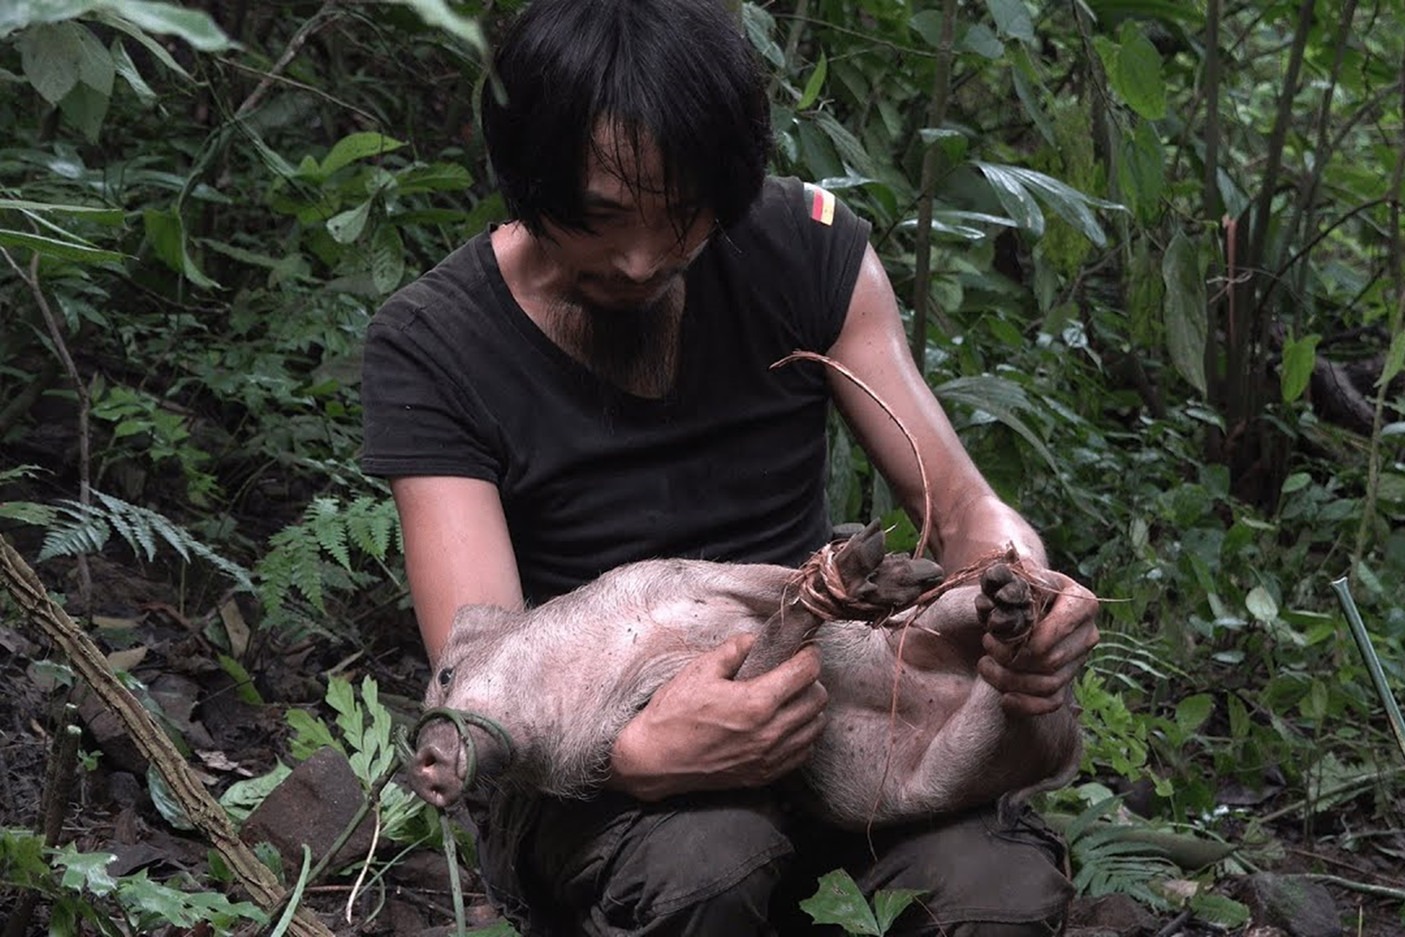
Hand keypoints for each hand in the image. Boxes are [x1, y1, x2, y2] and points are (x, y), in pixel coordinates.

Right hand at [608, 634, 827, 800]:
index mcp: (756, 702)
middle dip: (811, 679)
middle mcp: (769, 732)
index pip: (806, 672)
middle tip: (793, 671)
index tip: (802, 649)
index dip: (809, 654)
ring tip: (789, 698)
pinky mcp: (764, 774)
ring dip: (809, 708)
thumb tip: (757, 639)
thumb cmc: (672, 714)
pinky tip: (783, 725)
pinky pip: (803, 752)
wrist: (654, 760)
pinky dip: (802, 735)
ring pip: (816, 727)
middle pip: (818, 699)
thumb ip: (734, 649)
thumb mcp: (700, 670)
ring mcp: (769, 757)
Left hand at [977, 568, 1098, 716]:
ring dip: (1010, 680)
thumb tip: (1010, 581)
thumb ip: (1013, 578)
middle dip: (1010, 658)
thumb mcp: (1018, 574)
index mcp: (1082, 603)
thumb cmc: (1020, 586)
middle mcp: (1088, 633)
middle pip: (1050, 660)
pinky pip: (1052, 703)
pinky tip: (1004, 698)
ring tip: (985, 664)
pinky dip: (1027, 705)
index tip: (994, 635)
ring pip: (1048, 683)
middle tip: (986, 644)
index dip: (1026, 639)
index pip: (1059, 629)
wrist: (1026, 602)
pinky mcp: (1068, 680)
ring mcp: (1080, 660)